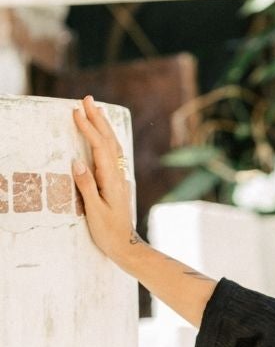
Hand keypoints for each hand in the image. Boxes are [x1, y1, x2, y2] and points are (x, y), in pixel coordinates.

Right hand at [71, 93, 136, 263]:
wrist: (127, 248)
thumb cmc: (109, 233)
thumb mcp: (95, 212)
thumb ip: (86, 186)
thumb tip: (77, 161)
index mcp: (111, 180)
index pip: (99, 148)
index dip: (88, 129)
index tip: (76, 112)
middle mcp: (118, 176)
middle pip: (108, 141)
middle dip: (98, 119)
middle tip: (87, 98)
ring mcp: (119, 179)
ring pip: (113, 146)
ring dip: (105, 126)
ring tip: (96, 109)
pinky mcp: (118, 183)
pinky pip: (114, 155)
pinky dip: (108, 140)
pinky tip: (106, 136)